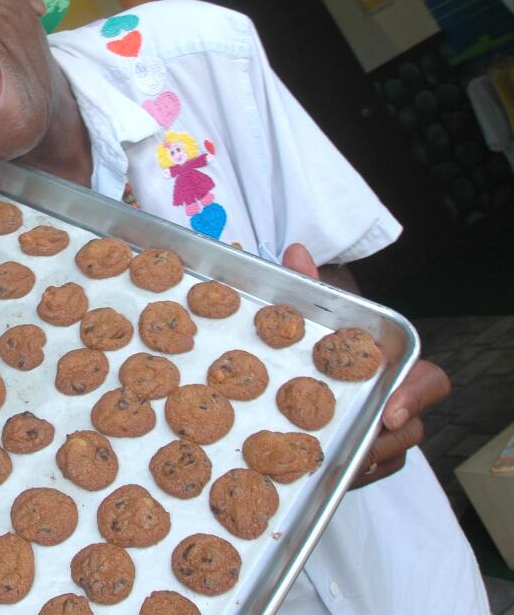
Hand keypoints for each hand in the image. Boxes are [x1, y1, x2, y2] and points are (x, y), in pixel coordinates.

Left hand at [281, 244, 449, 487]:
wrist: (305, 376)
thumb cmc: (322, 342)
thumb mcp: (315, 316)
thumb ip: (309, 287)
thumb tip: (294, 251)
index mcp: (394, 364)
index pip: (431, 381)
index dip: (417, 397)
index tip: (390, 412)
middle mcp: (398, 399)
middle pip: (414, 428)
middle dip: (389, 442)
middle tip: (360, 449)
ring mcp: (387, 432)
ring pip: (393, 454)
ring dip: (368, 461)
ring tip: (341, 466)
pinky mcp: (369, 456)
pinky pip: (371, 472)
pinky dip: (353, 474)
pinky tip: (329, 476)